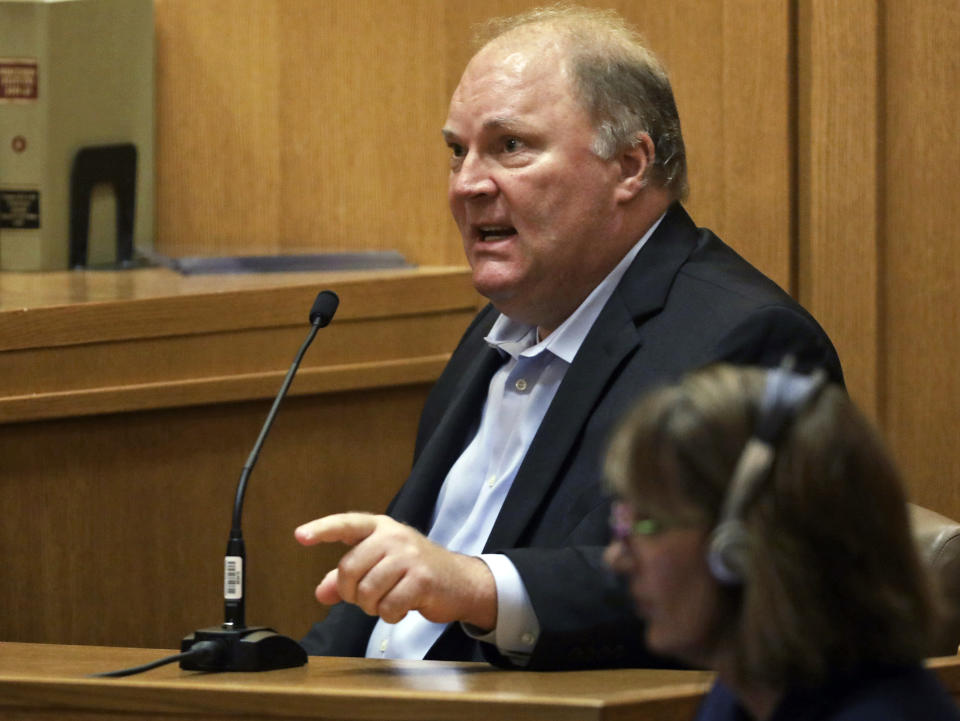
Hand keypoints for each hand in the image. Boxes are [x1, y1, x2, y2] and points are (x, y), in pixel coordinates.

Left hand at [295, 512, 496, 628]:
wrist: (460, 581)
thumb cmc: (415, 572)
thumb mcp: (381, 567)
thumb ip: (349, 578)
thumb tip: (321, 593)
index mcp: (380, 527)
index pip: (346, 524)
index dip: (322, 530)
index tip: (300, 536)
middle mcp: (393, 536)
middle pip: (349, 569)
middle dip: (352, 592)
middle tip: (367, 597)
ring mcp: (409, 556)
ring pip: (368, 591)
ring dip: (372, 607)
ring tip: (387, 602)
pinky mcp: (422, 579)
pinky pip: (389, 606)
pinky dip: (390, 615)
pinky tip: (402, 607)